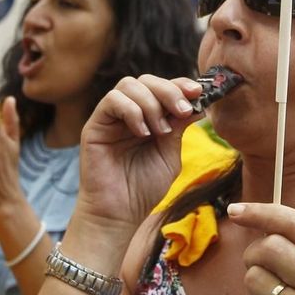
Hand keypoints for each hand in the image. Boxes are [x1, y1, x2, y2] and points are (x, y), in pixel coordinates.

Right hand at [75, 74, 201, 230]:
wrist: (119, 215)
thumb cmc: (144, 188)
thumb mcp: (170, 153)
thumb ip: (179, 126)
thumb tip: (198, 102)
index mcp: (148, 116)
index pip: (162, 87)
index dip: (180, 84)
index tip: (199, 91)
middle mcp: (129, 112)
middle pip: (147, 80)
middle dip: (169, 91)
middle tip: (182, 111)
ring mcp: (111, 117)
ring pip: (129, 85)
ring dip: (152, 103)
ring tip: (161, 131)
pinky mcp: (95, 125)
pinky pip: (112, 100)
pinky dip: (132, 111)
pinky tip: (143, 133)